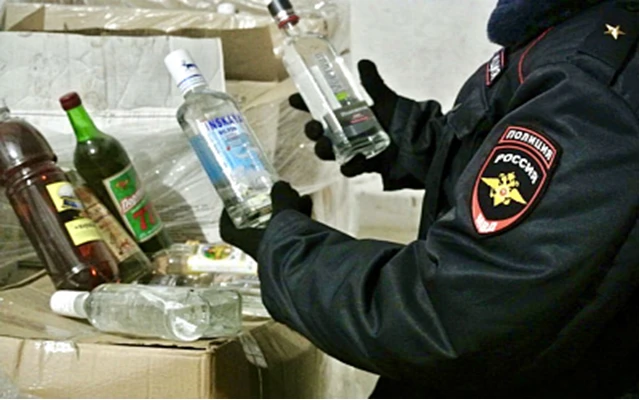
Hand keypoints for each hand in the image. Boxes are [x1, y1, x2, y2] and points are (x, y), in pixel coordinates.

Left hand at [219, 181, 311, 259]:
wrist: (310, 266)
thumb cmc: (288, 242)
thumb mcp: (282, 211)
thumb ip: (280, 196)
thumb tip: (279, 185)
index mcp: (249, 241)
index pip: (228, 231)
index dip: (226, 217)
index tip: (229, 205)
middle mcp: (262, 250)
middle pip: (260, 226)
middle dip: (268, 209)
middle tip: (275, 196)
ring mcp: (279, 254)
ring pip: (280, 229)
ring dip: (288, 212)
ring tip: (298, 197)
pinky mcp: (297, 255)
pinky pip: (296, 235)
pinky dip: (300, 220)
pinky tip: (308, 206)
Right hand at [288, 59, 398, 177]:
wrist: (418, 140)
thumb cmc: (400, 118)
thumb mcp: (384, 98)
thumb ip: (372, 82)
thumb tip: (363, 62)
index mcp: (346, 115)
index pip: (320, 109)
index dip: (305, 105)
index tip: (294, 99)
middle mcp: (346, 133)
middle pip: (320, 133)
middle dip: (311, 130)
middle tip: (314, 127)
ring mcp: (353, 149)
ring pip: (329, 152)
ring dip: (323, 149)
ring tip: (326, 144)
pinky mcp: (363, 164)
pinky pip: (350, 168)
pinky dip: (349, 166)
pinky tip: (352, 161)